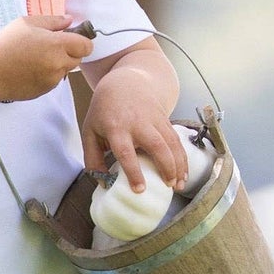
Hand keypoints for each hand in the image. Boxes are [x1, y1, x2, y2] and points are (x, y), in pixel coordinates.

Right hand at [0, 14, 92, 101]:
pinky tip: (31, 68)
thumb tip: (70, 20)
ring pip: (66, 70)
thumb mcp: (27, 23)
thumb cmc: (6, 44)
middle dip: (69, 52)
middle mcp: (58, 64)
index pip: (86, 46)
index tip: (71, 38)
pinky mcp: (46, 90)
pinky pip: (55, 80)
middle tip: (49, 46)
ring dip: (58, 64)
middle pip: (78, 59)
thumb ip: (53, 21)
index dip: (81, 41)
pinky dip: (48, 74)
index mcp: (56, 45)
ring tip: (37, 57)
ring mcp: (53, 79)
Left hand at [82, 66, 187, 192]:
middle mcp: (137, 123)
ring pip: (171, 143)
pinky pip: (177, 141)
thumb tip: (104, 184)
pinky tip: (184, 173)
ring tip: (179, 185)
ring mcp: (154, 120)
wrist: (124, 83)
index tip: (140, 190)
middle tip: (169, 186)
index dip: (134, 172)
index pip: (126, 152)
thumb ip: (92, 159)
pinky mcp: (165, 120)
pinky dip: (182, 158)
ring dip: (178, 164)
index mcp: (115, 128)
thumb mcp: (89, 132)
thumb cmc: (104, 112)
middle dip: (166, 167)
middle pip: (156, 146)